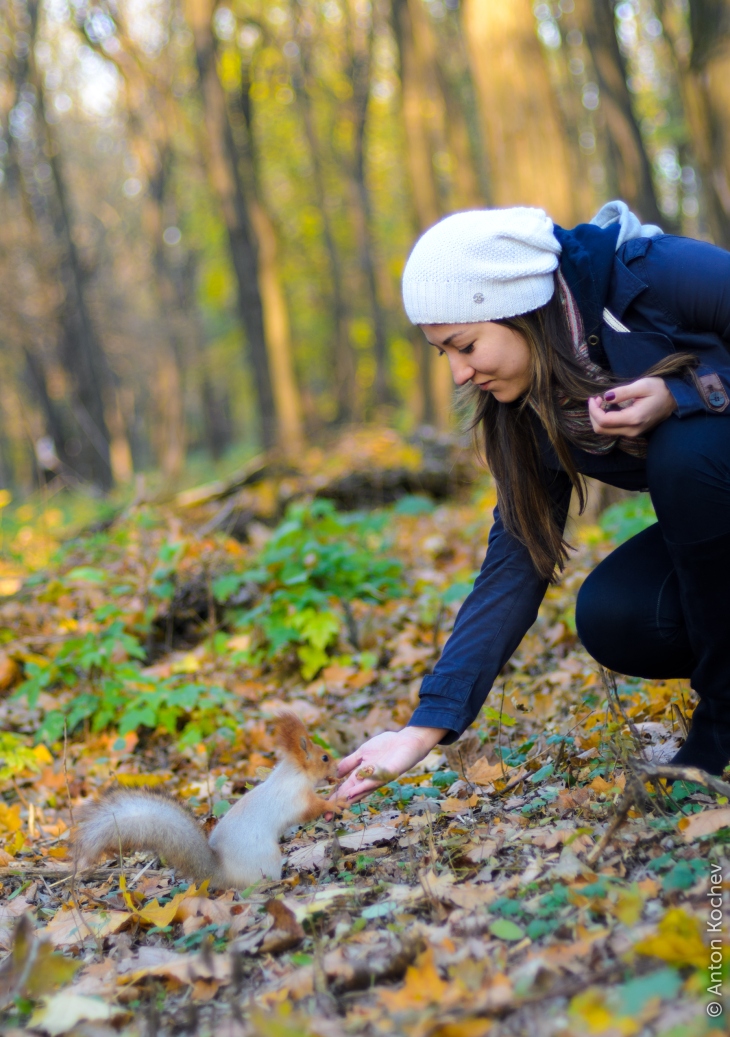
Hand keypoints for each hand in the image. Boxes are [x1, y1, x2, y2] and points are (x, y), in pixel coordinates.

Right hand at [332, 726, 446, 803]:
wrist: (405, 740)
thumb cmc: (386, 746)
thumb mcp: (362, 752)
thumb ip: (350, 763)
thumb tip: (336, 774)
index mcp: (362, 775)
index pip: (346, 788)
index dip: (335, 797)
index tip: (323, 806)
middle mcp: (369, 780)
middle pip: (352, 794)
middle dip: (340, 804)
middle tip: (327, 816)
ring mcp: (379, 779)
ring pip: (362, 791)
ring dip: (349, 798)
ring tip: (337, 806)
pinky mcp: (389, 774)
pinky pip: (375, 781)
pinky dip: (363, 787)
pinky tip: (353, 792)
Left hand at [588, 377, 675, 437]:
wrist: (675, 399)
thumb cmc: (660, 389)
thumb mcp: (642, 385)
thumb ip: (623, 392)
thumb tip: (606, 397)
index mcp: (634, 418)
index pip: (603, 421)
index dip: (593, 410)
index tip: (594, 397)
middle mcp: (632, 430)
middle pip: (601, 429)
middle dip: (593, 414)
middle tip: (597, 399)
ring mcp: (632, 433)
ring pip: (605, 431)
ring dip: (598, 417)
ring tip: (602, 402)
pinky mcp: (632, 432)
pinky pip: (612, 430)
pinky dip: (605, 420)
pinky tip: (609, 407)